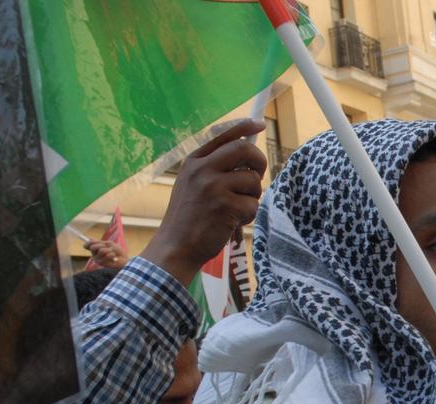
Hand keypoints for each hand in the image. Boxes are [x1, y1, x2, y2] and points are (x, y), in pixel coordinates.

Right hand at [84, 240, 127, 269]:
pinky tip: (114, 258)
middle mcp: (94, 255)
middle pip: (92, 247)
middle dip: (102, 245)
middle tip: (107, 247)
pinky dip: (112, 254)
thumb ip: (101, 242)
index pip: (86, 245)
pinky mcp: (101, 263)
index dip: (90, 242)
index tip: (95, 241)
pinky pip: (106, 255)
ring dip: (109, 250)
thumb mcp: (109, 244)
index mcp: (95, 249)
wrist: (123, 260)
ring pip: (101, 250)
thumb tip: (90, 238)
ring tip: (112, 253)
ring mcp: (97, 259)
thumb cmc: (117, 252)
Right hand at [140, 119, 266, 286]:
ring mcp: (213, 187)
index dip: (244, 127)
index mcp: (193, 161)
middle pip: (244, 150)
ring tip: (235, 209)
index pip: (222, 135)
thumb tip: (247, 152)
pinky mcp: (225, 206)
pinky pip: (253, 205)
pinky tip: (231, 223)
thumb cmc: (188, 218)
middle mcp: (202, 169)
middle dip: (259, 162)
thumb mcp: (192, 185)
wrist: (175, 247)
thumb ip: (213, 168)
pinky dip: (248, 216)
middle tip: (257, 176)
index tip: (259, 124)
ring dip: (252, 197)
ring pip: (253, 181)